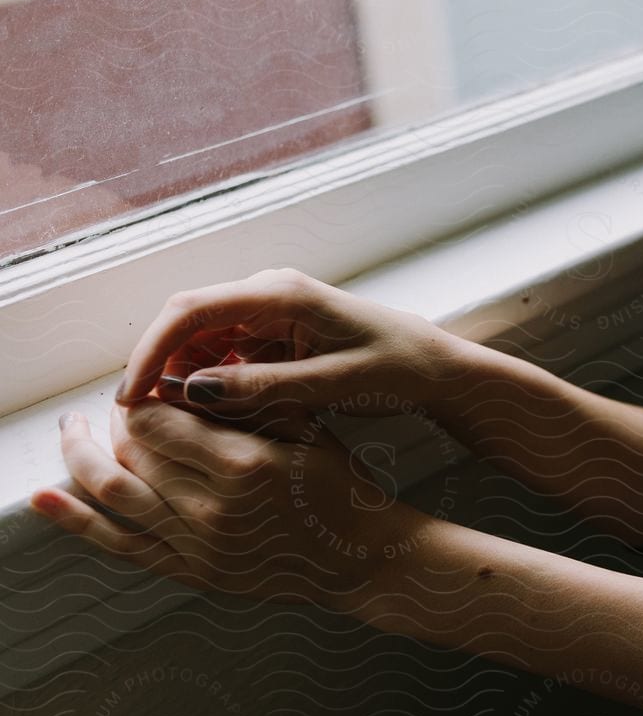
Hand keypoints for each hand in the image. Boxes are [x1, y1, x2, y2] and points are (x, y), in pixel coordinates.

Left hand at [31, 397, 431, 608]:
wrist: (363, 558)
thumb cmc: (342, 490)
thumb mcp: (307, 431)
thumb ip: (248, 403)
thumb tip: (188, 376)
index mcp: (245, 464)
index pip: (158, 421)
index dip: (141, 398)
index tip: (147, 387)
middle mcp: (213, 507)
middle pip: (131, 452)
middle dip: (115, 422)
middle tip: (118, 405)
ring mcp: (198, 544)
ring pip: (114, 492)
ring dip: (81, 457)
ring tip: (69, 432)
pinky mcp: (193, 571)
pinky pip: (120, 544)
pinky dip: (75, 521)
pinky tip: (42, 499)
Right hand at [113, 266, 469, 425]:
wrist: (438, 369)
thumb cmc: (399, 370)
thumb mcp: (334, 384)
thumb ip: (266, 386)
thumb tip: (194, 391)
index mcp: (283, 293)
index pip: (191, 309)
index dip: (152, 351)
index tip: (131, 395)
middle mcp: (271, 292)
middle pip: (188, 321)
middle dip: (161, 365)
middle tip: (140, 417)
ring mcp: (273, 310)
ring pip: (204, 339)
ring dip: (187, 377)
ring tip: (176, 424)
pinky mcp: (278, 332)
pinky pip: (229, 352)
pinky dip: (214, 381)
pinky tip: (214, 417)